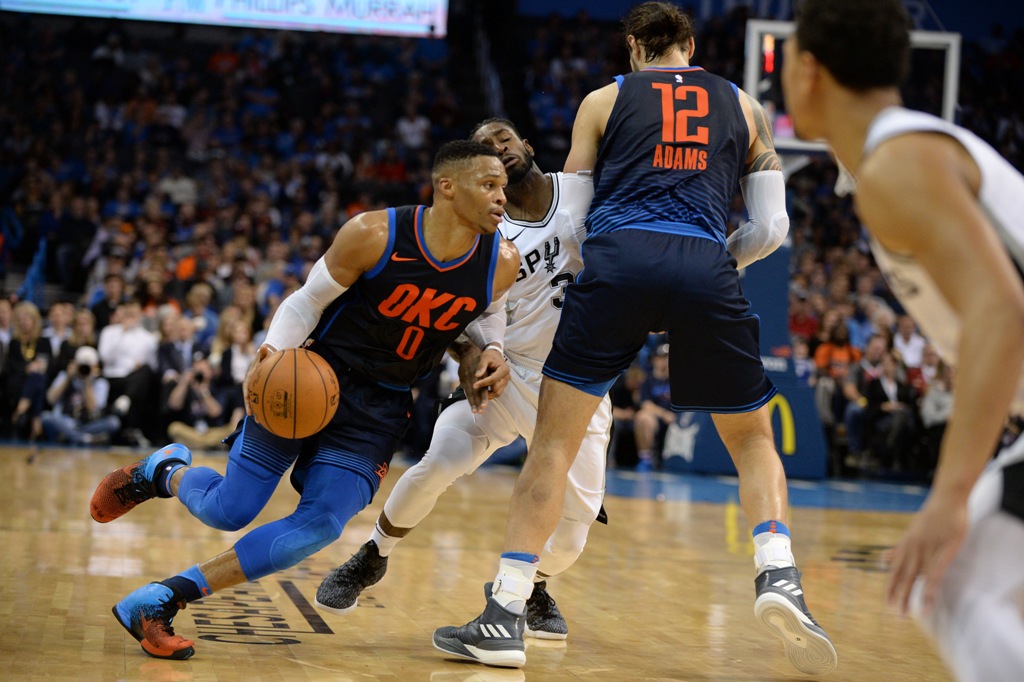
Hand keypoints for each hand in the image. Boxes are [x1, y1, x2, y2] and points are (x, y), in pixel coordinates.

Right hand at [243, 344, 274, 415]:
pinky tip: (270, 418)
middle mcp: (250, 386)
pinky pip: (261, 401)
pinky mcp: (259, 392)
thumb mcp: (263, 354)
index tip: (248, 401)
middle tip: (252, 415)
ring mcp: (254, 390)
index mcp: (249, 379)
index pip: (247, 388)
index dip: (247, 395)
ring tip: (260, 422)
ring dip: (257, 411)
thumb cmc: (264, 357)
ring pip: (254, 402)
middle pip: (249, 398)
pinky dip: (264, 409)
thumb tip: (264, 346)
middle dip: (250, 407)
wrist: (264, 359)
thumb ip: (263, 352)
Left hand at [458, 346, 508, 413]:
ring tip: (477, 394)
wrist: (495, 355)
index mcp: (504, 369)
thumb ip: (481, 366)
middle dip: (486, 391)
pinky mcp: (503, 385)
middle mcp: (507, 377)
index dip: (483, 383)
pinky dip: (489, 394)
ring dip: (488, 395)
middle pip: (497, 389)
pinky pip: (497, 393)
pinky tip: (481, 393)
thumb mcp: (485, 358)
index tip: (474, 385)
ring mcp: (506, 382)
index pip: (493, 379)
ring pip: (497, 393)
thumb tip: (477, 375)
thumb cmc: (489, 355)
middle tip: (475, 392)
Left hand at [885, 492, 967, 616]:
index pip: (895, 569)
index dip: (891, 585)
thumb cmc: (932, 516)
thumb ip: (899, 548)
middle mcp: (912, 549)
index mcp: (906, 545)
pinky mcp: (943, 553)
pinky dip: (930, 592)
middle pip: (902, 576)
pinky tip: (927, 605)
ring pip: (914, 578)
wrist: (947, 500)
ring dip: (909, 597)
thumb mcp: (912, 532)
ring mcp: (926, 551)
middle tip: (894, 613)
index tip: (887, 601)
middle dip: (897, 595)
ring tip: (904, 614)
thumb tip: (884, 559)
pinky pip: (934, 577)